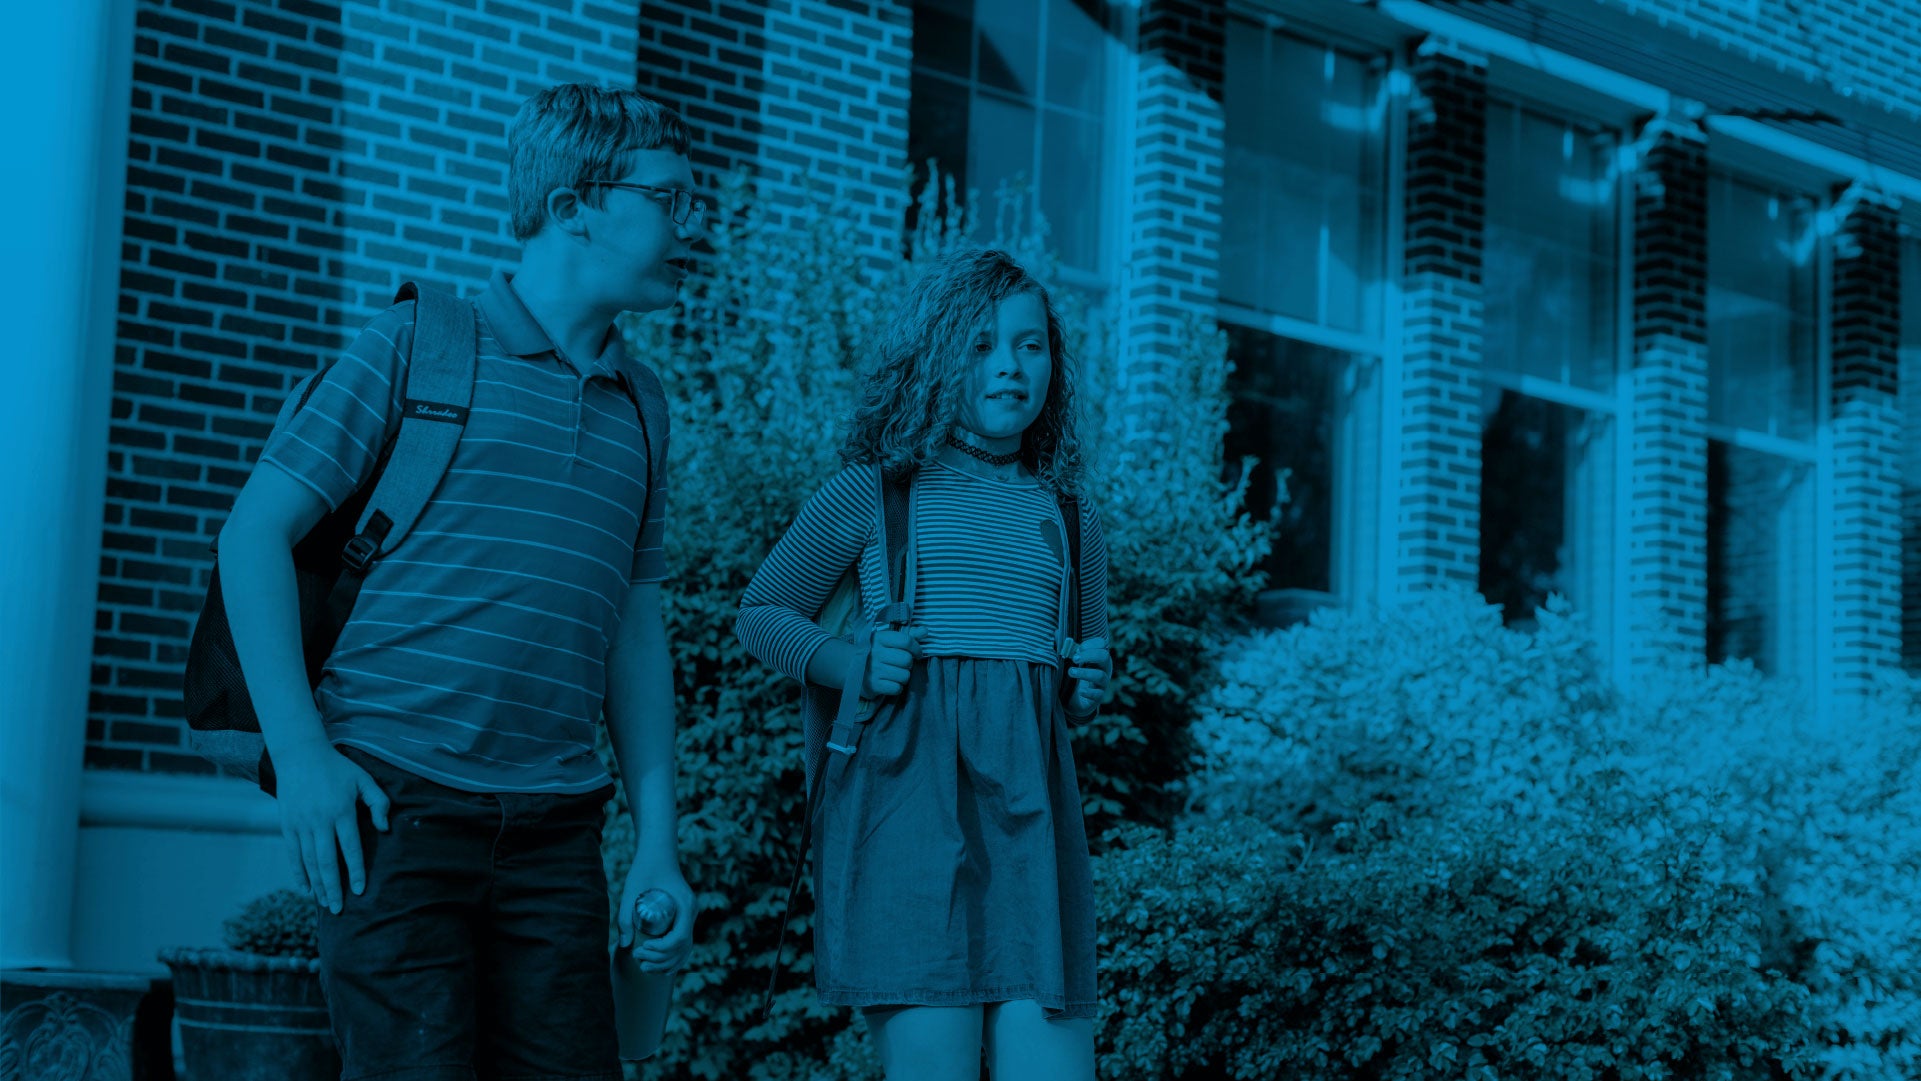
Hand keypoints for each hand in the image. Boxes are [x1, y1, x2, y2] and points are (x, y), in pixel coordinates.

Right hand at [272, 740, 389, 914]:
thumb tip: (384, 829)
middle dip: (334, 887)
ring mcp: (301, 824)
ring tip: (325, 903)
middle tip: (340, 909)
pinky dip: (298, 873)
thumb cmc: (337, 768)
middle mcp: (320, 821)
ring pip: (309, 861)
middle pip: (328, 862)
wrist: (300, 755)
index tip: (360, 890)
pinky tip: (305, 888)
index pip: (351, 848)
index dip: (356, 871)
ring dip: (317, 885)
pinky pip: (293, 854)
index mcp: (341, 811)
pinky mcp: (287, 825)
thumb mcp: (364, 779)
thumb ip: (379, 803)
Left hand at [618, 860, 695, 973]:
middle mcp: (691, 912)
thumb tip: (624, 945)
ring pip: (685, 949)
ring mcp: (690, 916)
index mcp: (685, 905)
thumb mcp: (631, 891)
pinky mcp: (684, 918)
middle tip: (639, 961)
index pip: (680, 938)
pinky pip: (684, 944)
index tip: (641, 949)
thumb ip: (625, 916)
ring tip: (645, 967)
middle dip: (662, 960)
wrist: (657, 854)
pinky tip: (663, 969)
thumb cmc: (644, 869)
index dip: (662, 950)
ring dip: (668, 963)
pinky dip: (675, 958)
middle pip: (683, 947)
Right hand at [861, 625, 925, 697]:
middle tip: (901, 665)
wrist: (848, 666)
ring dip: (903, 676)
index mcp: (880, 638)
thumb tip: (925, 631)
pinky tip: (890, 683)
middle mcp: (876, 653)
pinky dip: (897, 687)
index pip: (906, 641)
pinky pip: (897, 688)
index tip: (917, 653)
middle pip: (907, 660)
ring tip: (895, 674)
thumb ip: (907, 636)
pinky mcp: (873, 686)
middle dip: (908, 664)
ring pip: (904, 675)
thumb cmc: (874, 652)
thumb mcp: (887, 640)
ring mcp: (874, 670)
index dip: (916, 648)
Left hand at [1066, 636, 1111, 716]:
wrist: (1071, 699)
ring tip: (1070, 672)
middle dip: (1089, 655)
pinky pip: (1097, 694)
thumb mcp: (1067, 660)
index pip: (1102, 644)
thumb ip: (1063, 647)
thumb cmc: (1070, 675)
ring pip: (1100, 676)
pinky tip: (1080, 692)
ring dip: (1085, 673)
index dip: (1091, 644)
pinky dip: (1089, 693)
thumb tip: (1057, 632)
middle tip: (1074, 658)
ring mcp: (1102, 684)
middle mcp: (1103, 668)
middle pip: (1104, 657)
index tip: (1078, 647)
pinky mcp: (1097, 697)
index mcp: (1096, 656)